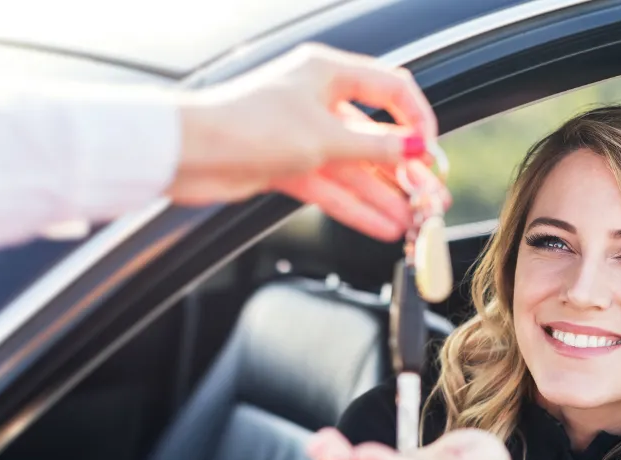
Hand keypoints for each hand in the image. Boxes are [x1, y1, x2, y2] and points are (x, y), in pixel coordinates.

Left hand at [168, 43, 449, 240]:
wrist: (189, 153)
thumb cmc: (249, 125)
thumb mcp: (326, 136)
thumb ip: (376, 146)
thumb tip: (417, 149)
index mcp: (328, 72)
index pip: (392, 89)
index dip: (418, 120)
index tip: (432, 152)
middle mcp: (318, 100)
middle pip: (375, 135)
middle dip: (404, 169)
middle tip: (430, 197)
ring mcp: (303, 135)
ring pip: (355, 167)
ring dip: (384, 195)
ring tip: (413, 222)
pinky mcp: (287, 165)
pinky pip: (332, 187)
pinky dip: (355, 206)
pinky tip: (382, 226)